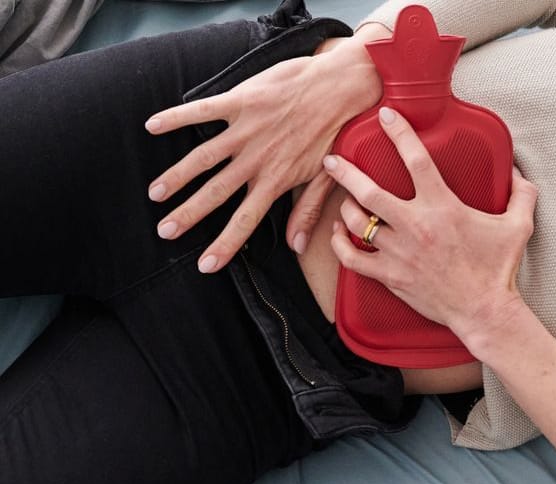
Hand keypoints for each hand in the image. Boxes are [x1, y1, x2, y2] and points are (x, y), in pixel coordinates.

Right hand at [144, 25, 389, 272]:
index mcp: (277, 179)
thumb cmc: (337, 131)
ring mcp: (247, 129)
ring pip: (204, 157)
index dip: (225, 244)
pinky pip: (203, 111)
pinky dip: (177, 117)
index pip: (246, 219)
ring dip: (177, 176)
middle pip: (216, 192)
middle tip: (165, 231)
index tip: (205, 265)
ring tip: (155, 194)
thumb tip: (296, 247)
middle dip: (189, 214)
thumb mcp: (327, 176)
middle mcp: (258, 158)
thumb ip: (307, 211)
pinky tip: (152, 126)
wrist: (342, 85)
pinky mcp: (242, 100)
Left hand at [325, 107, 538, 341]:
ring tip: (345, 200)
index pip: (416, 160)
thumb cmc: (498, 269)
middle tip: (332, 161)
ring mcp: (398, 252)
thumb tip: (519, 172)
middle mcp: (415, 226)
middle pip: (369, 191)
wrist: (484, 311)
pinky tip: (337, 235)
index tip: (385, 116)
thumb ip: (521, 194)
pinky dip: (339, 245)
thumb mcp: (518, 226)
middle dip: (345, 173)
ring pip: (356, 222)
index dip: (399, 134)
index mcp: (443, 207)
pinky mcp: (390, 276)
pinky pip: (352, 258)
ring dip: (346, 208)